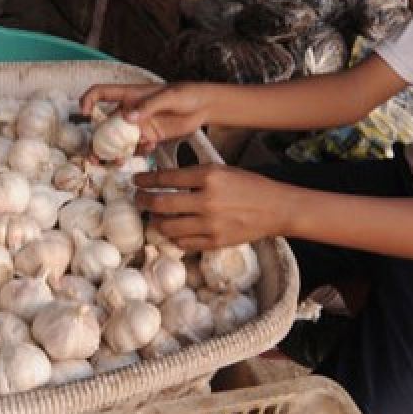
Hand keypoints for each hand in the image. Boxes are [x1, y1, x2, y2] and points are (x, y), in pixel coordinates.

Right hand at [80, 83, 213, 153]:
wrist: (203, 107)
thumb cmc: (185, 94)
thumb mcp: (168, 97)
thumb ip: (148, 106)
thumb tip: (128, 117)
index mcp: (129, 95)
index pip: (101, 93)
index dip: (88, 100)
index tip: (84, 113)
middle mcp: (130, 111)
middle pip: (105, 126)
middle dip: (98, 142)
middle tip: (95, 157)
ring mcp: (139, 125)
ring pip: (119, 141)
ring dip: (116, 152)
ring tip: (119, 162)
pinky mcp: (150, 136)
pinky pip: (137, 148)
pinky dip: (138, 152)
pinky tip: (148, 148)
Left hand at [132, 164, 291, 251]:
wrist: (275, 209)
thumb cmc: (248, 185)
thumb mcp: (222, 170)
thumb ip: (194, 175)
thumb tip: (164, 179)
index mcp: (209, 176)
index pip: (166, 178)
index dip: (146, 180)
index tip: (137, 181)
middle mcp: (207, 200)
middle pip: (161, 203)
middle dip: (144, 201)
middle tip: (139, 199)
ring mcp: (210, 224)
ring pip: (168, 227)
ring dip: (156, 221)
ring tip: (155, 217)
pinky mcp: (214, 242)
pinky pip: (183, 243)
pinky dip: (174, 237)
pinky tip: (173, 230)